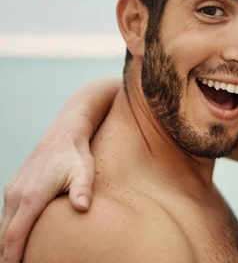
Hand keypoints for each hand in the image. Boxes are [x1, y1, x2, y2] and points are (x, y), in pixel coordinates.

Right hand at [0, 115, 95, 262]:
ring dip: (6, 245)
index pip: (14, 234)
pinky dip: (8, 233)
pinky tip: (16, 243)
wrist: (64, 134)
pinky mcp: (14, 189)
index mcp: (31, 196)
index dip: (12, 256)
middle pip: (3, 236)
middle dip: (7, 255)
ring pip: (2, 227)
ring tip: (16, 260)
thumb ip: (82, 191)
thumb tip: (83, 207)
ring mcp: (12, 191)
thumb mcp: (84, 172)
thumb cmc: (76, 155)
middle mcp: (16, 195)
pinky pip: (6, 217)